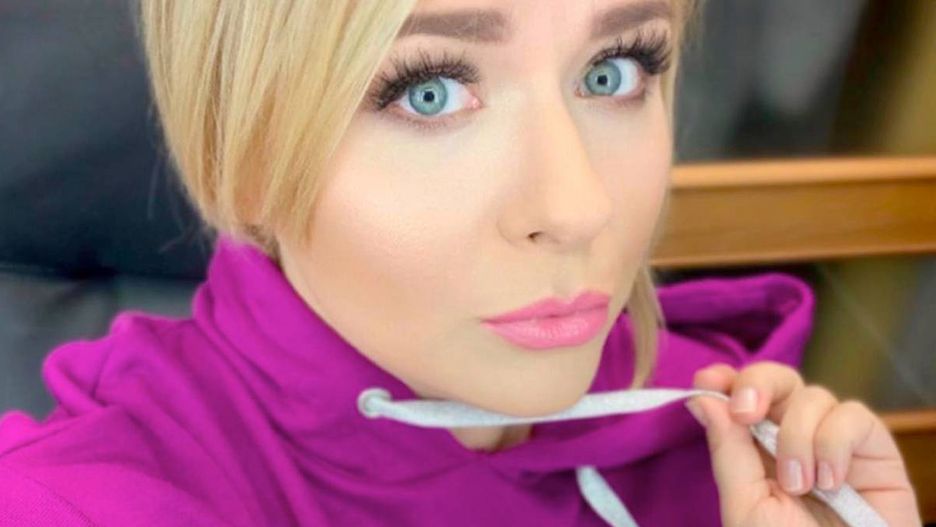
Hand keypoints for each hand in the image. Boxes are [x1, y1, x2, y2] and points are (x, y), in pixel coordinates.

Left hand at [685, 361, 921, 526]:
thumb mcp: (746, 505)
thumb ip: (727, 451)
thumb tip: (702, 398)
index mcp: (757, 451)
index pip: (742, 397)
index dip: (726, 380)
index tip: (708, 380)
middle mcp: (796, 439)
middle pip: (779, 380)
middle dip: (757, 384)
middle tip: (746, 414)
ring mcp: (835, 442)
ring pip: (813, 396)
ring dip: (798, 437)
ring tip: (799, 486)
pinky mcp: (875, 451)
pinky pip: (853, 415)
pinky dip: (834, 443)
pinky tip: (831, 483)